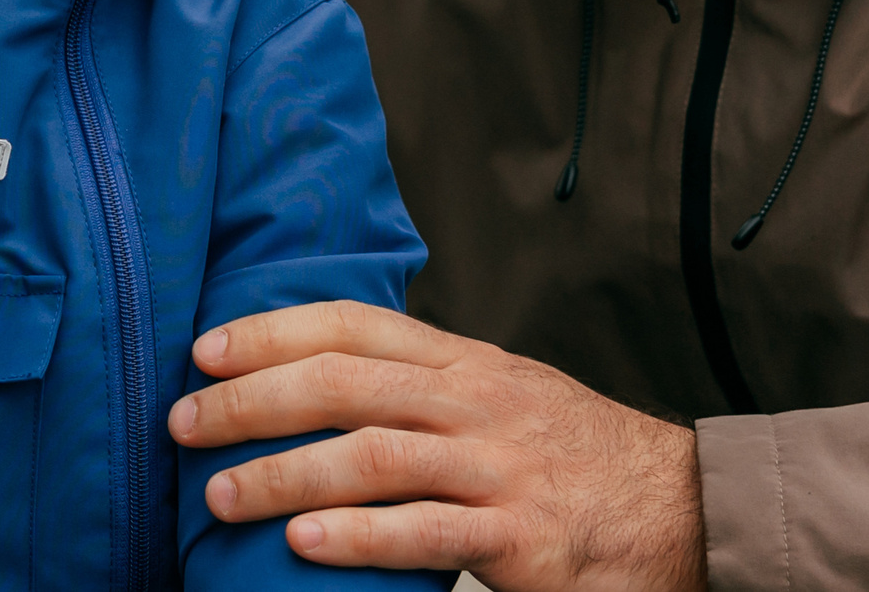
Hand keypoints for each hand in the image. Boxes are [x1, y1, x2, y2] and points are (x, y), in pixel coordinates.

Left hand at [167, 300, 704, 591]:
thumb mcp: (500, 390)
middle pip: (344, 381)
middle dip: (251, 399)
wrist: (683, 507)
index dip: (271, 331)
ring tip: (220, 493)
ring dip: (282, 474)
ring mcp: (497, 468)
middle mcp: (473, 403)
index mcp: (463, 361)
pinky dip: (356, 536)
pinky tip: (302, 543)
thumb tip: (320, 371)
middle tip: (184, 421)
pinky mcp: (520, 537)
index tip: (203, 349)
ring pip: (371, 455)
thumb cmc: (575, 451)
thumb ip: (422, 378)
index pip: (352, 324)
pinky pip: (425, 532)